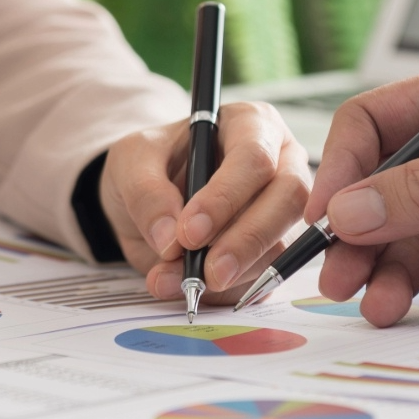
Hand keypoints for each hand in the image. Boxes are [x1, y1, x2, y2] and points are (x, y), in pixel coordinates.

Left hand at [98, 102, 309, 303]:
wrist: (147, 196)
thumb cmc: (150, 162)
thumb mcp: (132, 161)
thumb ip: (147, 194)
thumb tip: (169, 239)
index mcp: (251, 125)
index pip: (254, 158)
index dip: (225, 198)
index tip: (189, 232)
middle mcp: (280, 163)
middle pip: (287, 199)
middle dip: (245, 241)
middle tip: (205, 272)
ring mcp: (282, 209)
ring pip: (280, 243)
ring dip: (234, 274)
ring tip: (179, 284)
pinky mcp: (273, 249)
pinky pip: (266, 276)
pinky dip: (230, 291)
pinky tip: (197, 292)